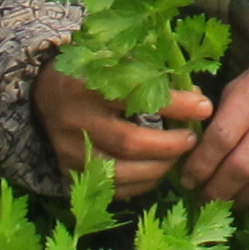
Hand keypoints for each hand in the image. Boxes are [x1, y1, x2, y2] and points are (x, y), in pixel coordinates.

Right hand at [35, 65, 210, 198]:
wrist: (45, 95)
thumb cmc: (92, 73)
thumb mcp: (114, 60)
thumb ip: (150, 74)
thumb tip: (196, 96)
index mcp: (86, 84)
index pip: (135, 97)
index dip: (173, 104)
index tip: (204, 106)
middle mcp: (74, 120)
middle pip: (128, 142)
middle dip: (168, 145)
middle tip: (191, 139)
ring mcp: (69, 151)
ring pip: (119, 172)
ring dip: (157, 168)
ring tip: (178, 157)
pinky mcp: (68, 172)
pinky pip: (109, 188)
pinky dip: (139, 184)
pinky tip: (156, 171)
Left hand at [178, 38, 248, 203]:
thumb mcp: (246, 79)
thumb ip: (220, 112)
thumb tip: (191, 148)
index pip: (223, 137)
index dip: (200, 164)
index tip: (186, 178)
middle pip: (242, 166)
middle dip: (214, 189)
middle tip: (200, 197)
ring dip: (236, 199)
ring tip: (221, 201)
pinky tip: (247, 196)